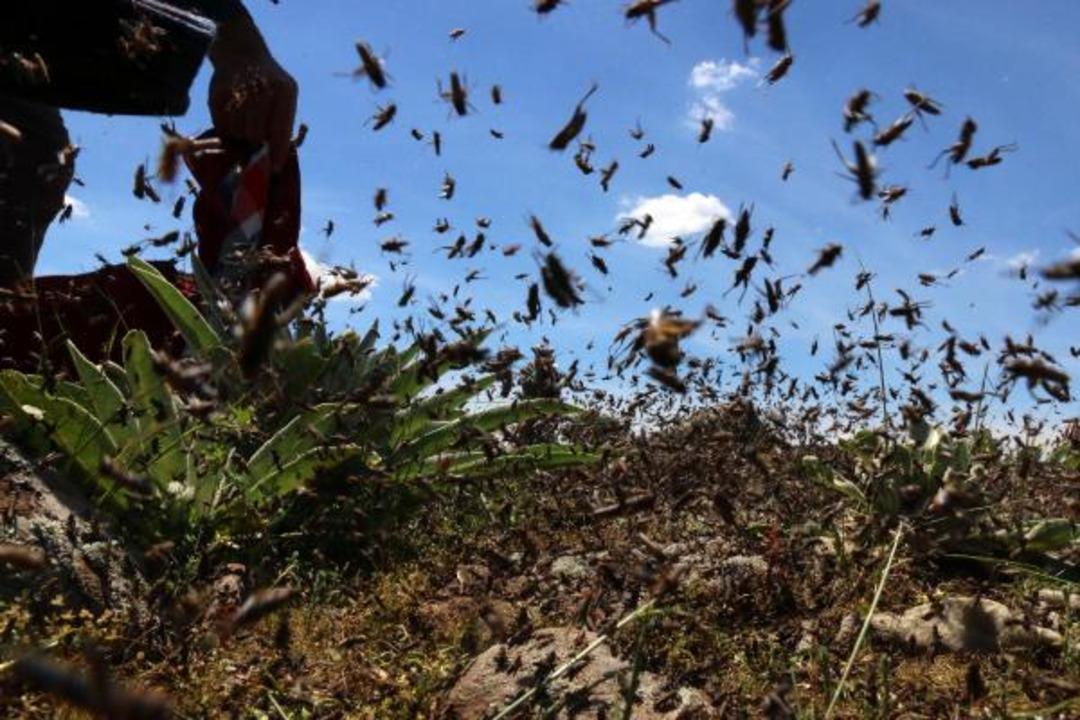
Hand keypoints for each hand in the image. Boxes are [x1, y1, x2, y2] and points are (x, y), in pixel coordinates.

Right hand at [207, 10, 296, 169]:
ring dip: (241, 134)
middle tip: (256, 139)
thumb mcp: (286, 94)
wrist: (241, 51)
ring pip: (238, 132)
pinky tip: (233, 114)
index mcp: (284, 90)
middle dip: (257, 142)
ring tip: (245, 120)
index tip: (276, 168)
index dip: (278, 153)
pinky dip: (228, 128)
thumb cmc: (269, 80)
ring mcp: (236, 90)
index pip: (280, 130)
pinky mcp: (217, 93)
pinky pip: (222, 125)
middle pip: (256, 135)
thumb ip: (282, 122)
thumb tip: (276, 158)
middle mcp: (260, 88)